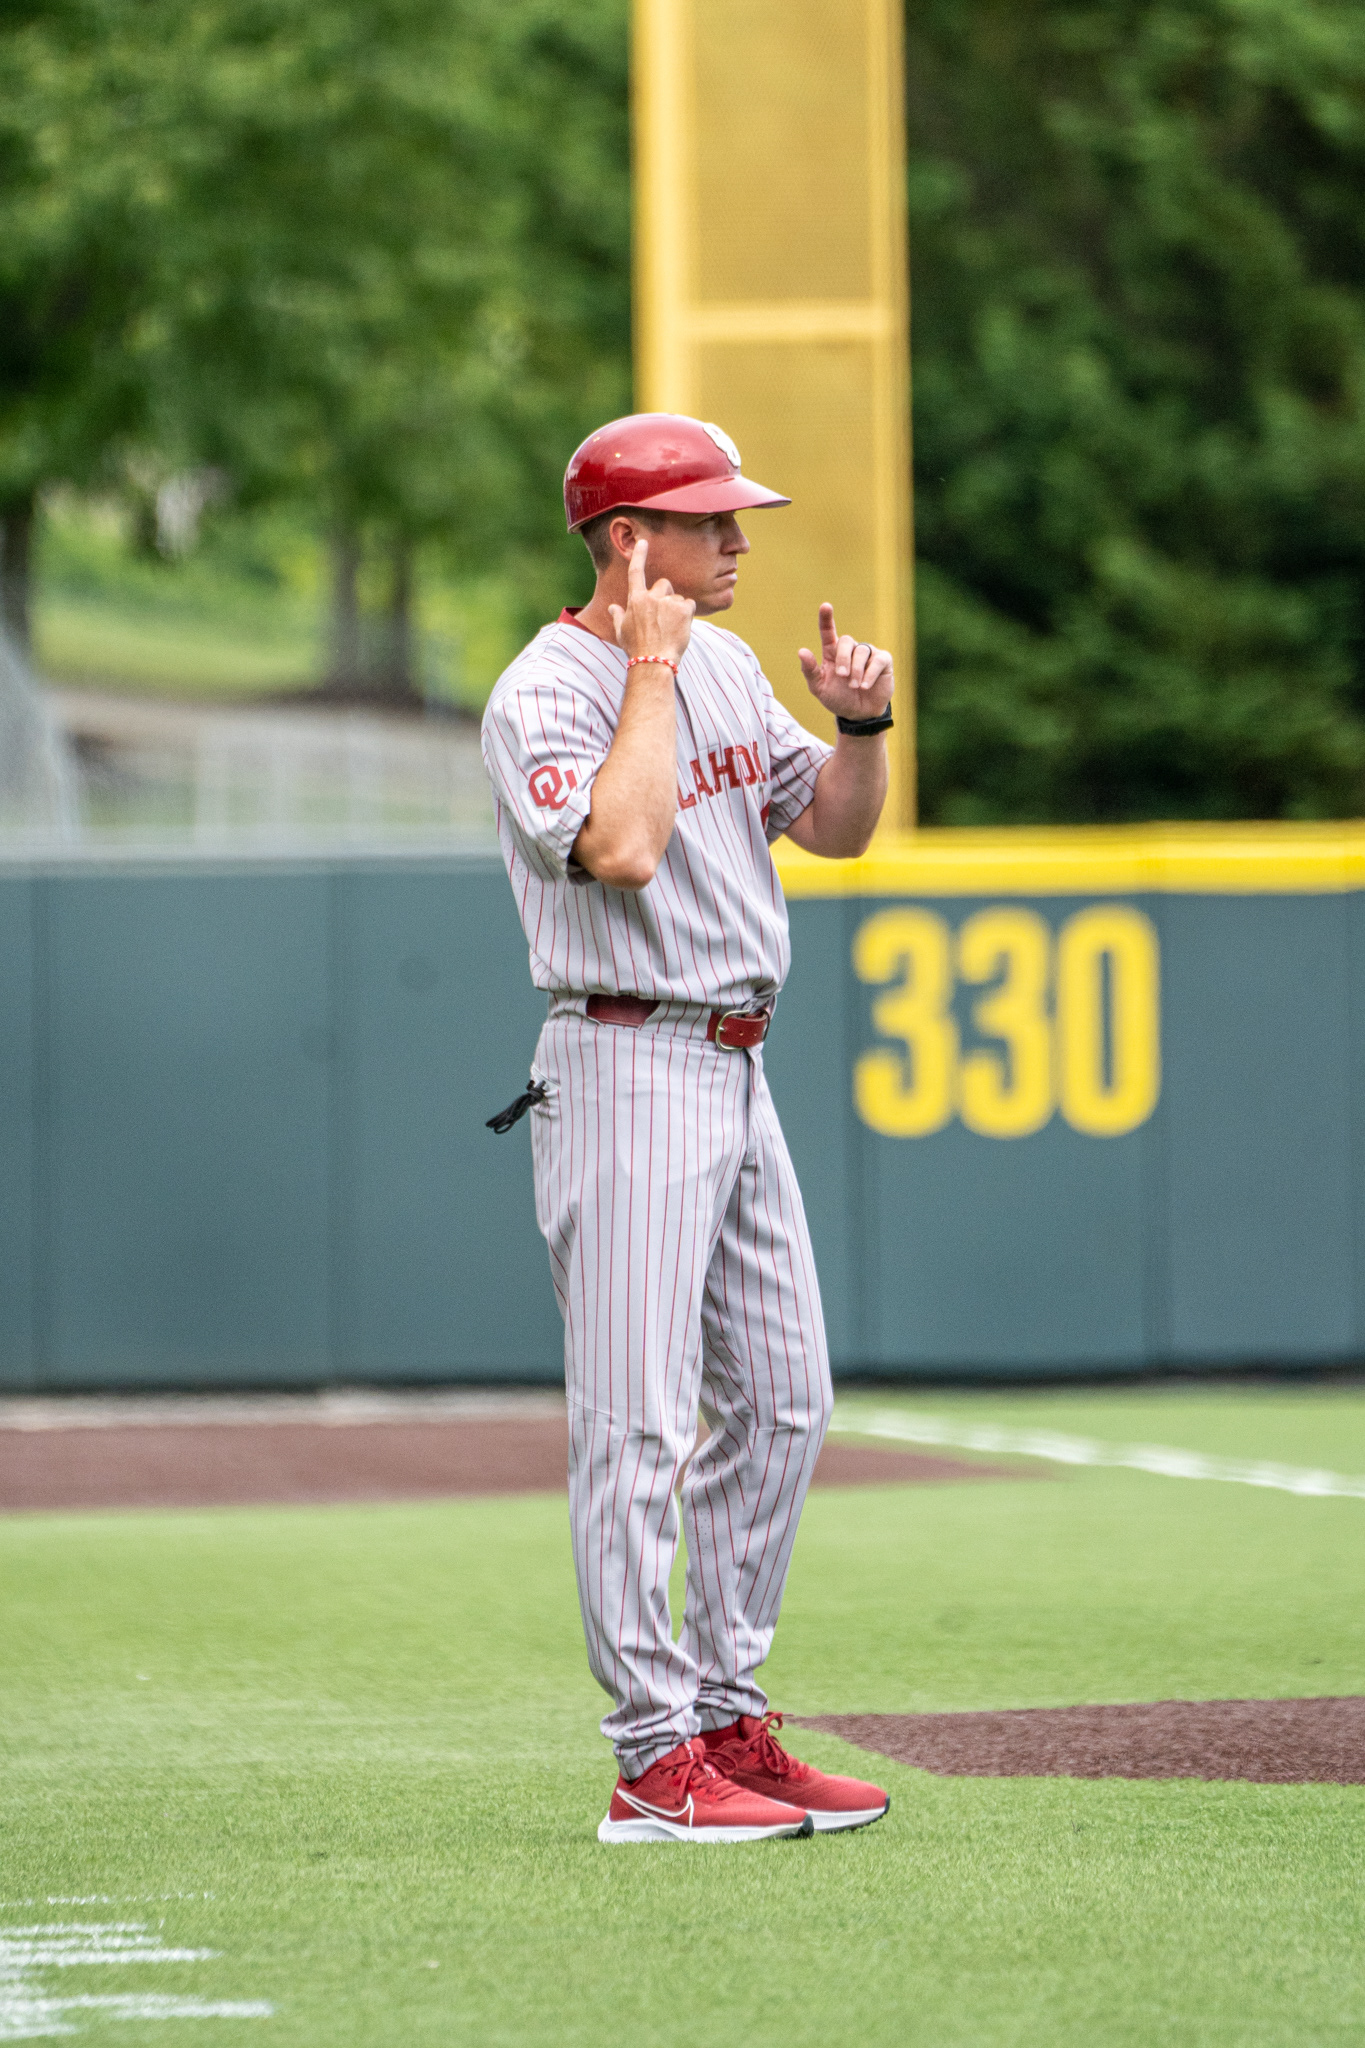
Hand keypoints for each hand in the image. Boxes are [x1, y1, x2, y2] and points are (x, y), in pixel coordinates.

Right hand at [608, 538, 695, 667]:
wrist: (653, 663)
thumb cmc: (636, 650)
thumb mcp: (622, 633)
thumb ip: (618, 616)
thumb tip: (612, 608)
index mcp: (635, 600)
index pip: (636, 572)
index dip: (640, 555)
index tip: (643, 542)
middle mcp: (651, 597)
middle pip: (663, 584)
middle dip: (666, 595)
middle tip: (664, 615)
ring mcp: (668, 602)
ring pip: (678, 598)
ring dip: (677, 609)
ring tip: (671, 629)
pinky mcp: (683, 609)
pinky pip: (689, 605)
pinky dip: (687, 615)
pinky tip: (681, 628)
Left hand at [798, 603, 893, 721]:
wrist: (858, 715)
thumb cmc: (838, 699)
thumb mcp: (819, 688)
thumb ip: (810, 670)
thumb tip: (802, 651)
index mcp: (832, 653)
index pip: (828, 632)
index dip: (826, 619)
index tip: (825, 606)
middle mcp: (850, 650)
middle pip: (847, 641)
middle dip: (843, 658)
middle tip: (842, 676)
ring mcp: (867, 654)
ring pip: (861, 651)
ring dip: (856, 670)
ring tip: (855, 686)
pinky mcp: (883, 661)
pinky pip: (878, 659)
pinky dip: (870, 673)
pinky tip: (865, 686)